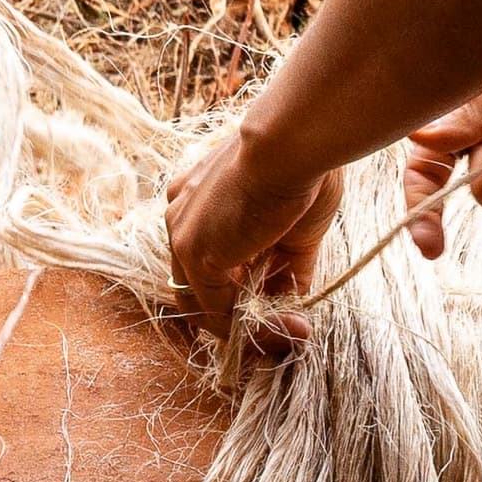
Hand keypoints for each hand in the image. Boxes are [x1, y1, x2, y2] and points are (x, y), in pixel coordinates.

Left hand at [166, 124, 341, 332]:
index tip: (275, 308)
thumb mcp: (295, 230)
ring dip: (243, 326)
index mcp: (198, 200)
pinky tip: (282, 326)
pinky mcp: (194, 254)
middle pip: (195, 284)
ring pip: (202, 302)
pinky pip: (217, 308)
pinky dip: (248, 325)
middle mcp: (180, 215)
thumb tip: (291, 305)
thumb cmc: (302, 171)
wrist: (292, 147)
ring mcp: (182, 235)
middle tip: (275, 331)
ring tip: (284, 334)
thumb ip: (286, 269)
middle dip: (235, 315)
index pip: (206, 260)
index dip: (238, 291)